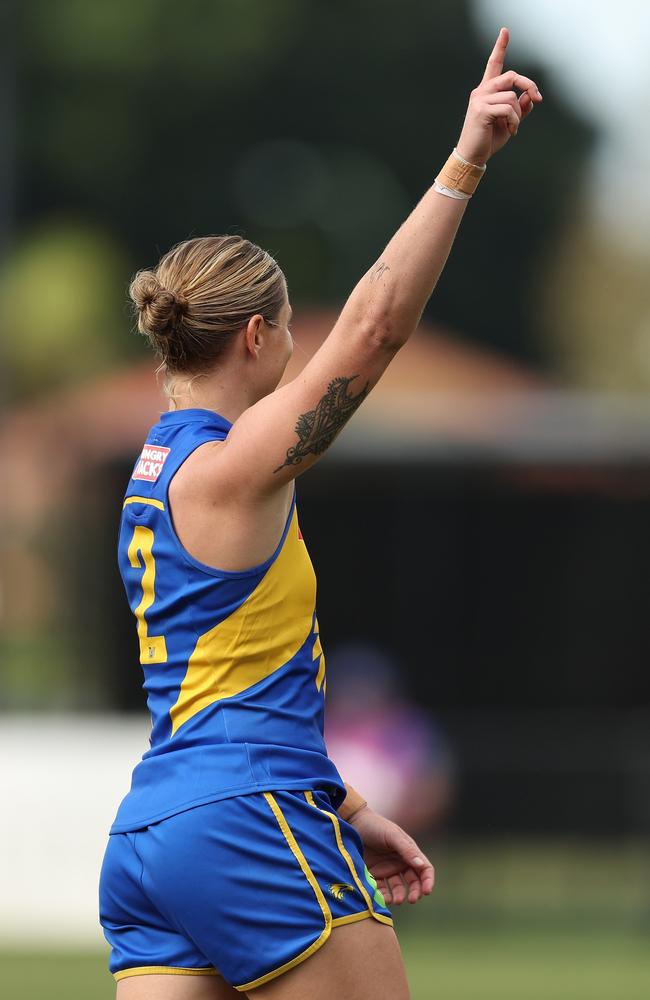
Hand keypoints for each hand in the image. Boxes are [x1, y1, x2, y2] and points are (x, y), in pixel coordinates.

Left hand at [349, 806, 434, 904]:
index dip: (428, 881)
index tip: (427, 891)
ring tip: (396, 901)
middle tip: (412, 900)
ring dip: (399, 896)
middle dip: (415, 892)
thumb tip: (421, 865)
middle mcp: (400, 862)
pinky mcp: (373, 875)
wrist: (351, 824)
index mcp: (409, 852)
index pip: (424, 869)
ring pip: (398, 888)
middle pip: (413, 882)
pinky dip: (382, 896)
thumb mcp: (392, 835)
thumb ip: (406, 850)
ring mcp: (387, 869)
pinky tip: (381, 898)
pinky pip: (381, 889)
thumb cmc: (375, 825)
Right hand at [455, 26, 542, 165]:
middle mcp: (481, 91)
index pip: (493, 64)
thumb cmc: (488, 139)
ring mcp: (479, 100)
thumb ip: (521, 108)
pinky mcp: (481, 110)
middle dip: (528, 85)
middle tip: (538, 98)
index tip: (505, 31)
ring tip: (512, 128)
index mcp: (486, 91)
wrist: (473, 156)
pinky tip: (511, 131)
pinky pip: (508, 109)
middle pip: (511, 76)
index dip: (500, 47)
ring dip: (518, 115)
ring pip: (512, 97)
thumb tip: (531, 96)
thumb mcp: (509, 122)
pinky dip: (514, 122)